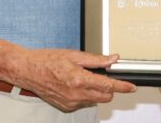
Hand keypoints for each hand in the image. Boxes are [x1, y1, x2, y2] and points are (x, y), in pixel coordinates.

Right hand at [0, 40, 135, 111]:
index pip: (109, 86)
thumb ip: (96, 59)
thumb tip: (112, 59)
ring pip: (95, 101)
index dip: (123, 86)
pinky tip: (74, 84)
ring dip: (96, 91)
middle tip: (103, 76)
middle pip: (105, 97)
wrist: (28, 70)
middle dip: (109, 88)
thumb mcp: (74, 54)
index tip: (132, 87)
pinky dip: (85, 95)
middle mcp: (76, 94)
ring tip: (83, 77)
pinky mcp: (66, 107)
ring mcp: (71, 103)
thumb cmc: (47, 60)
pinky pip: (83, 103)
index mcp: (80, 79)